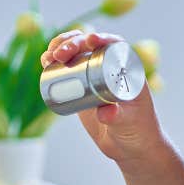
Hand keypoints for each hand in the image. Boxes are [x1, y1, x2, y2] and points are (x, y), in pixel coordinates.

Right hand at [41, 30, 164, 167]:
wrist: (130, 146)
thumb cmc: (138, 132)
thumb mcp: (128, 123)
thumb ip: (118, 117)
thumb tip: (105, 112)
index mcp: (129, 69)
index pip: (116, 45)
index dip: (103, 38)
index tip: (91, 41)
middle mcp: (112, 67)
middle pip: (91, 45)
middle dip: (73, 42)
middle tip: (60, 55)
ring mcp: (95, 75)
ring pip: (76, 52)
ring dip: (60, 46)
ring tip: (49, 58)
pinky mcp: (82, 85)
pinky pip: (67, 66)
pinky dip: (55, 59)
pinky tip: (45, 61)